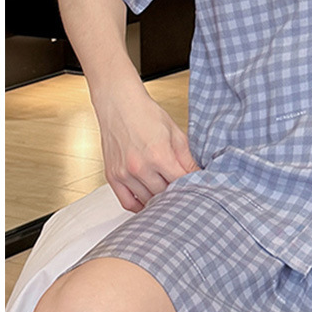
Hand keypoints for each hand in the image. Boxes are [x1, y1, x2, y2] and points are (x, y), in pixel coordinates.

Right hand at [94, 86, 199, 211]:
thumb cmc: (145, 114)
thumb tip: (200, 174)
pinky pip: (127, 202)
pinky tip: (149, 203)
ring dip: (160, 200)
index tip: (199, 186)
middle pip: (165, 194)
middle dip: (177, 193)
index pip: (181, 182)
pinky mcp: (112, 176)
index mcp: (159, 155)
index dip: (192, 185)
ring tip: (170, 196)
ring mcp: (124, 174)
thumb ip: (188, 158)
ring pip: (148, 200)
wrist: (119, 104)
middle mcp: (139, 167)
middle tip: (185, 192)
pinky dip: (139, 207)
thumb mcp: (175, 133)